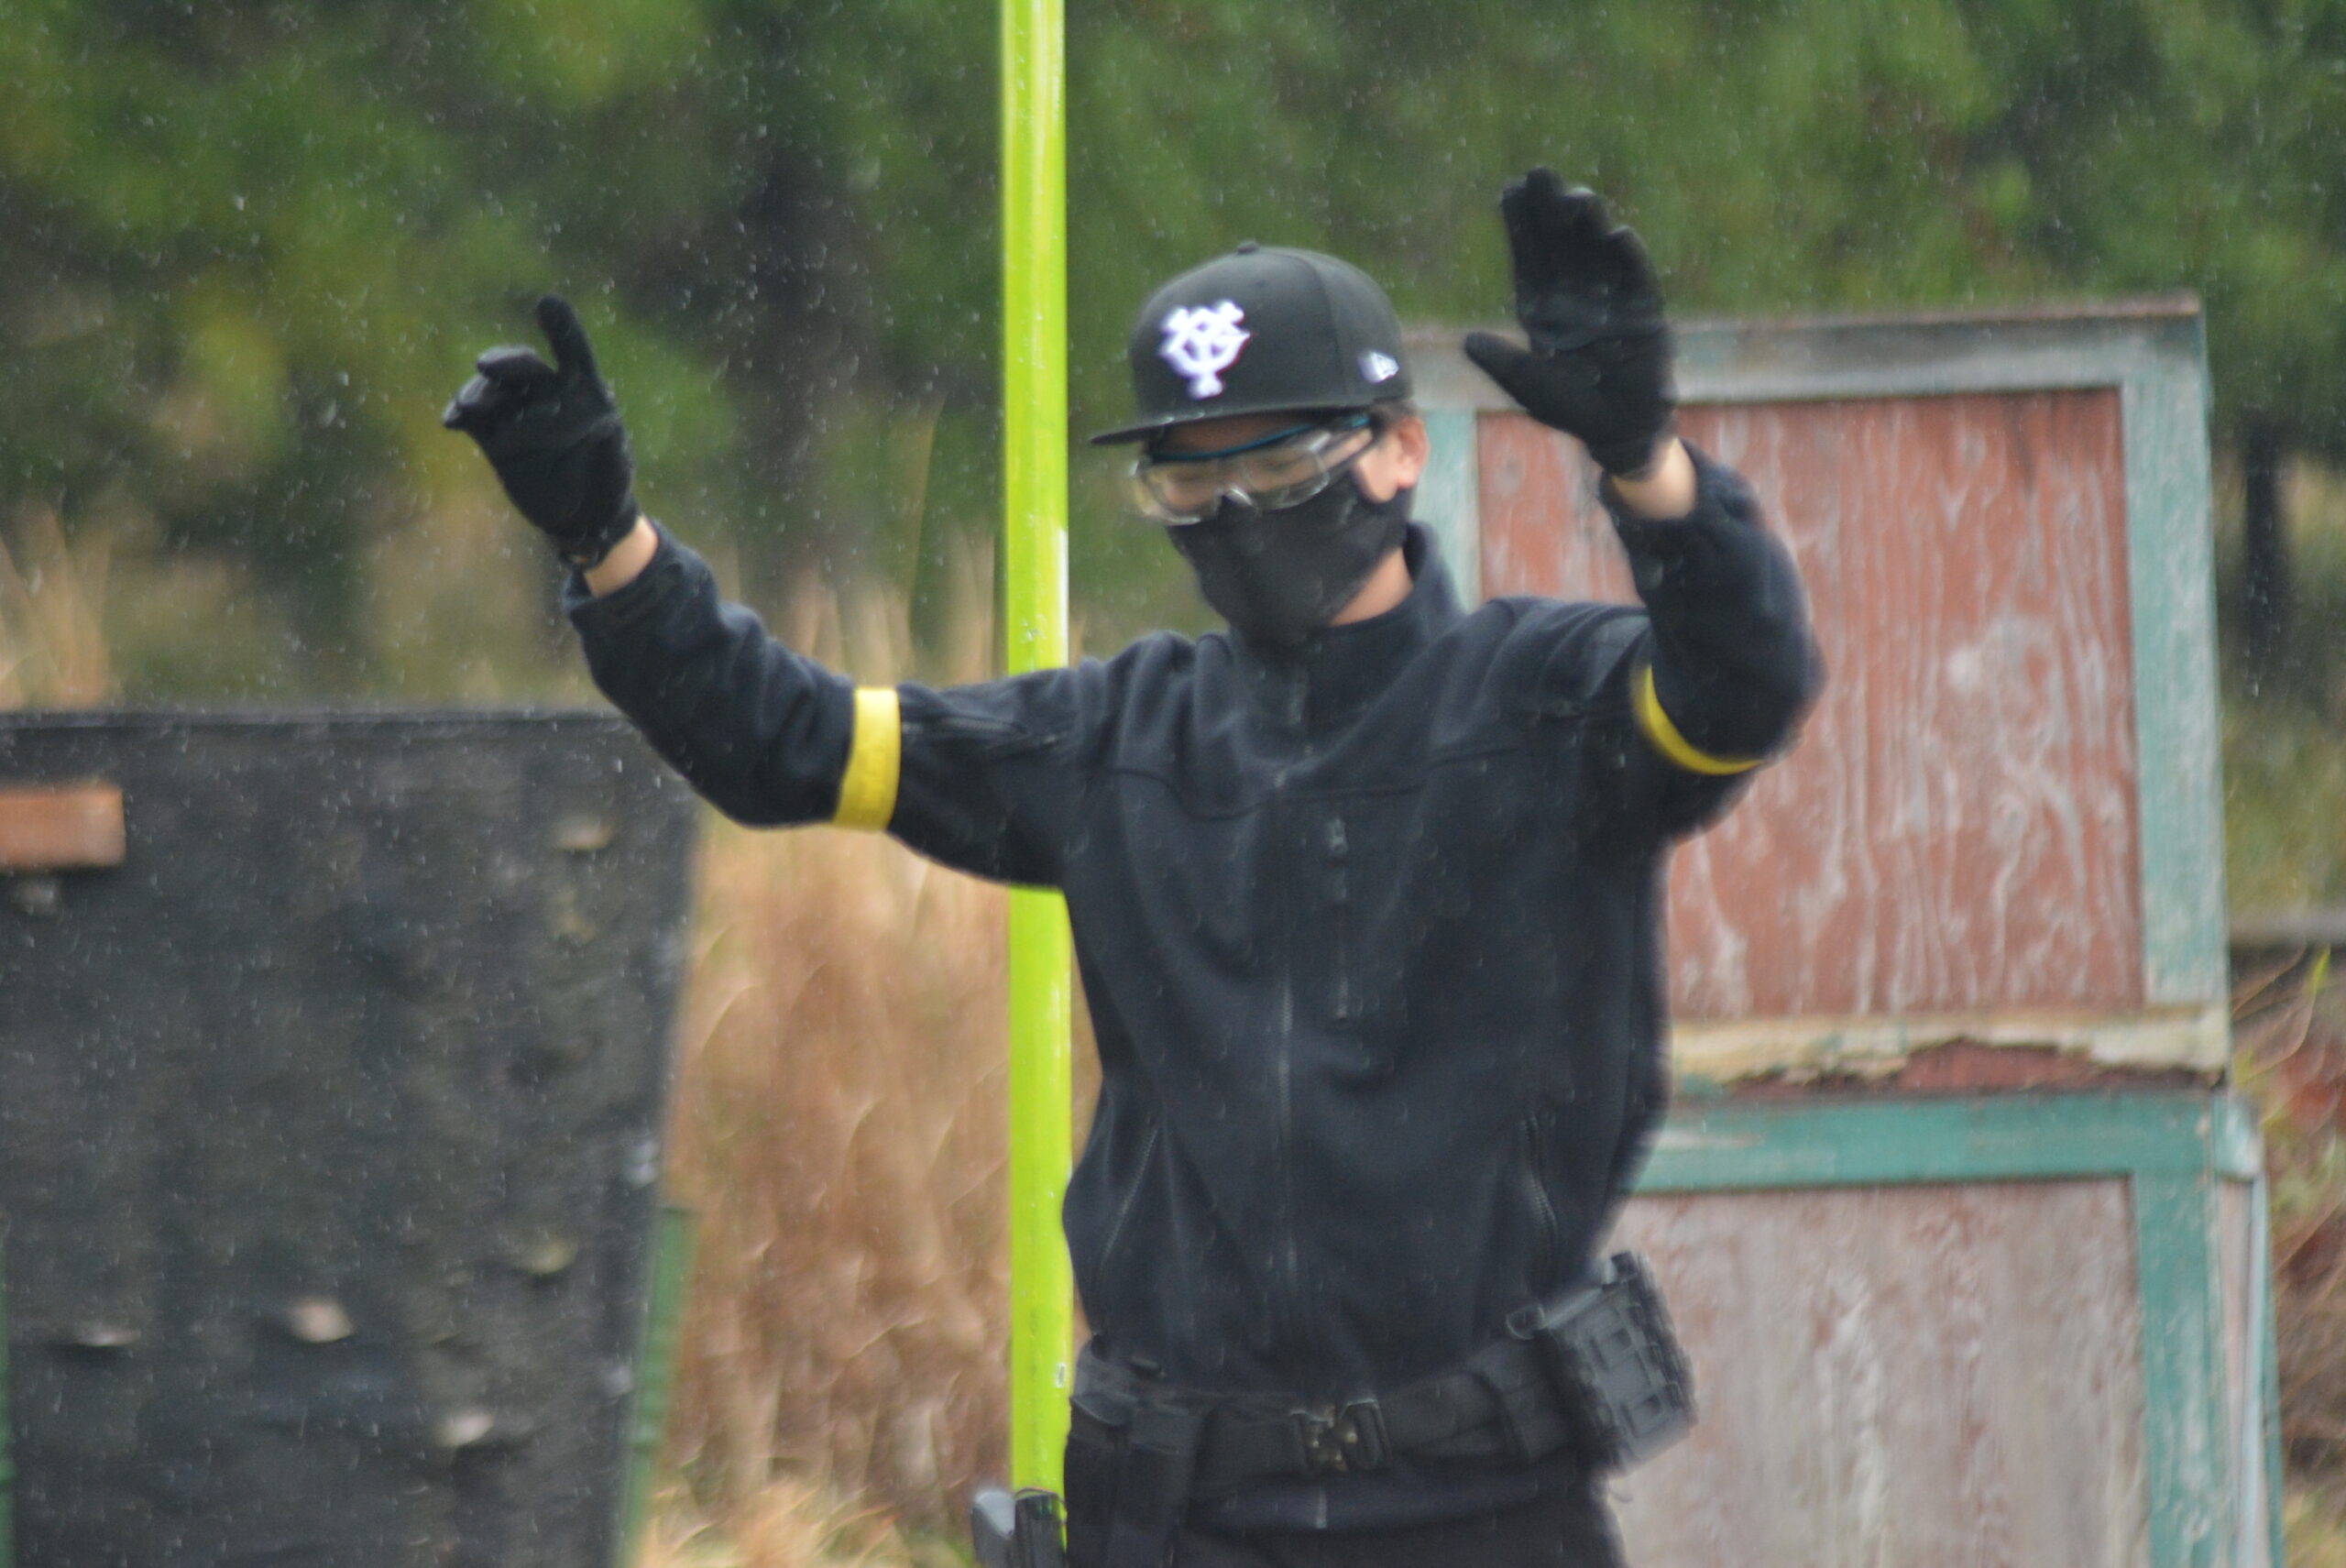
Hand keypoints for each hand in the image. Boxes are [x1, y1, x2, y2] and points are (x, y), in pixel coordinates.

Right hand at [443, 295, 639, 565]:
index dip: (561, 328)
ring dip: (478, 394)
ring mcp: (517, 414)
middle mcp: (547, 395)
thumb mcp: (615, 461)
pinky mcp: (495, 438)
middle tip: (487, 367)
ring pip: (492, 392)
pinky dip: (461, 414)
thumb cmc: (609, 479)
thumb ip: (606, 441)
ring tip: (468, 408)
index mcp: (584, 390)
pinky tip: (453, 420)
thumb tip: (598, 425)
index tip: (547, 304)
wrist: (586, 515)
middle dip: (505, 364)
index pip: (572, 353)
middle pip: (522, 369)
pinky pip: (473, 419)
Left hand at [1462, 169, 1673, 475]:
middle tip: (1539, 173)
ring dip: (1588, 224)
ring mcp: (1612, 300)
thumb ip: (1502, 363)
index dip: (1521, 225)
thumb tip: (1467, 341)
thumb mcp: (1528, 386)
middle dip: (1551, 209)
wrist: (1617, 429)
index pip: (1530, 258)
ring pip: (1598, 252)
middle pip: (1563, 243)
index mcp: (1545, 307)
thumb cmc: (1570, 407)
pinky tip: (1617, 237)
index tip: (1509, 190)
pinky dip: (1629, 261)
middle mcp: (1577, 296)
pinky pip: (1636, 281)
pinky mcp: (1644, 314)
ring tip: (1575, 197)